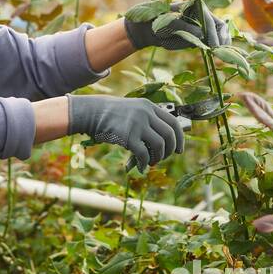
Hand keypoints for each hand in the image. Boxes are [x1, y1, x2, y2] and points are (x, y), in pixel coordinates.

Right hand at [67, 94, 184, 171]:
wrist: (93, 112)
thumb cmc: (113, 115)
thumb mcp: (134, 110)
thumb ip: (148, 120)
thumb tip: (163, 140)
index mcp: (149, 106)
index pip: (173, 123)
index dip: (180, 138)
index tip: (179, 150)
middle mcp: (146, 113)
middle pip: (169, 135)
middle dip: (170, 150)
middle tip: (163, 158)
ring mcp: (137, 124)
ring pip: (159, 145)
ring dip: (158, 157)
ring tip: (151, 162)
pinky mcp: (127, 136)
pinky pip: (143, 153)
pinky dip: (144, 163)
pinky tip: (140, 166)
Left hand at [124, 0, 229, 51]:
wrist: (148, 29)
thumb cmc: (157, 21)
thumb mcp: (169, 23)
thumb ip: (185, 28)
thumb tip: (202, 35)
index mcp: (196, 6)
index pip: (210, 22)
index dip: (213, 35)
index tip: (214, 47)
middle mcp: (202, 15)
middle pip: (219, 26)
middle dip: (222, 39)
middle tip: (221, 52)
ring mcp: (201, 24)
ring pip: (217, 33)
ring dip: (219, 43)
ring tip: (219, 54)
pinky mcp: (198, 34)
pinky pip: (210, 40)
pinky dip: (213, 45)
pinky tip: (213, 53)